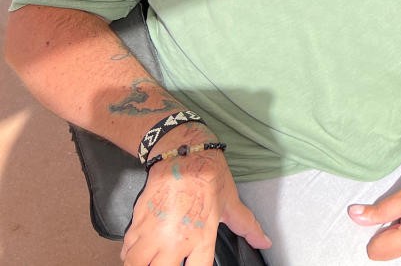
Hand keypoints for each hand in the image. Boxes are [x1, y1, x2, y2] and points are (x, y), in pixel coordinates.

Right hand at [120, 140, 270, 265]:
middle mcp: (176, 242)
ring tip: (151, 261)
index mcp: (202, 238)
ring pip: (137, 265)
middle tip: (168, 261)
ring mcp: (153, 234)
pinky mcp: (137, 224)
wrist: (184, 154)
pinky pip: (127, 251)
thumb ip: (246, 226)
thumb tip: (264, 242)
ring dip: (143, 264)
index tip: (189, 265)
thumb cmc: (209, 177)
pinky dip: (131, 254)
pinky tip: (139, 251)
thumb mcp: (230, 203)